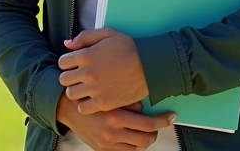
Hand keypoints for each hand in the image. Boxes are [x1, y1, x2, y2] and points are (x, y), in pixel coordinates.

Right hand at [57, 94, 173, 150]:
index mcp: (115, 117)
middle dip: (155, 131)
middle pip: (146, 139)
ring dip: (144, 139)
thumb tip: (145, 107)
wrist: (67, 108)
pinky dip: (131, 145)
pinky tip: (132, 135)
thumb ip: (128, 101)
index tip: (172, 116)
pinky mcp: (101, 150)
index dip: (163, 120)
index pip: (148, 124)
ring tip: (144, 129)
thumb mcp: (110, 93)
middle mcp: (111, 133)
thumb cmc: (91, 95)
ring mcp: (106, 144)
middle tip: (159, 123)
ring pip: (137, 148)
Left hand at [59, 29, 148, 114]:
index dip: (68, 63)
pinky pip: (83, 108)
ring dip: (76, 91)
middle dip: (70, 77)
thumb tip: (67, 44)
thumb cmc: (129, 48)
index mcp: (85, 55)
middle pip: (64, 79)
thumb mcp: (107, 34)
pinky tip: (93, 99)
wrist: (150, 66)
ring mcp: (94, 89)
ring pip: (71, 94)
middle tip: (80, 77)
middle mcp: (87, 73)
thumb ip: (85, 37)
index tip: (76, 65)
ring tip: (85, 89)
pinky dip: (85, 105)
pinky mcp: (104, 103)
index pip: (62, 62)